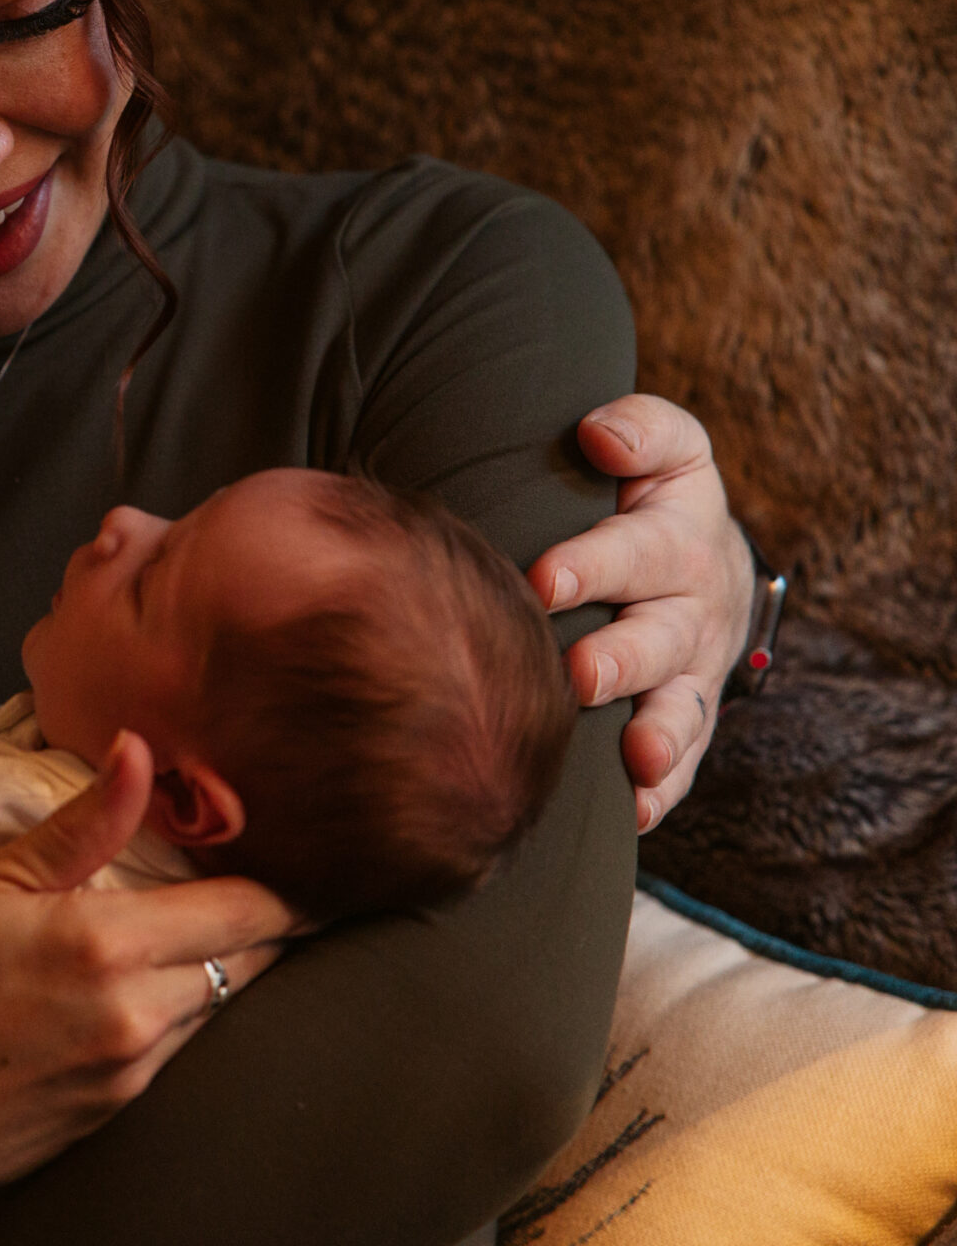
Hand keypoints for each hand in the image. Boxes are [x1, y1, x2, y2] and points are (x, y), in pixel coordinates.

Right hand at [0, 730, 298, 1245]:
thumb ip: (83, 823)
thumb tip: (142, 751)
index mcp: (108, 946)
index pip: (250, 911)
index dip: (287, 886)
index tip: (301, 864)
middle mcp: (137, 1019)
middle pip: (249, 966)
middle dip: (258, 927)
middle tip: (253, 889)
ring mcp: (129, 1080)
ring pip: (216, 1013)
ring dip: (213, 975)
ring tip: (189, 936)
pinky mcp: (111, 1122)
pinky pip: (173, 1058)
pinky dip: (171, 1019)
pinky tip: (132, 995)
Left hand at [527, 394, 753, 831]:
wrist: (701, 562)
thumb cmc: (650, 496)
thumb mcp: (666, 449)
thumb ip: (639, 432)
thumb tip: (600, 437)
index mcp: (678, 538)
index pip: (637, 549)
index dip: (593, 563)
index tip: (544, 577)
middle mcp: (692, 610)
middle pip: (657, 639)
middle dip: (619, 659)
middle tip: (578, 673)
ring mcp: (692, 673)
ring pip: (680, 710)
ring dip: (659, 737)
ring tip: (636, 756)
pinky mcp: (688, 719)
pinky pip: (681, 763)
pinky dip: (660, 792)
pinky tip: (633, 813)